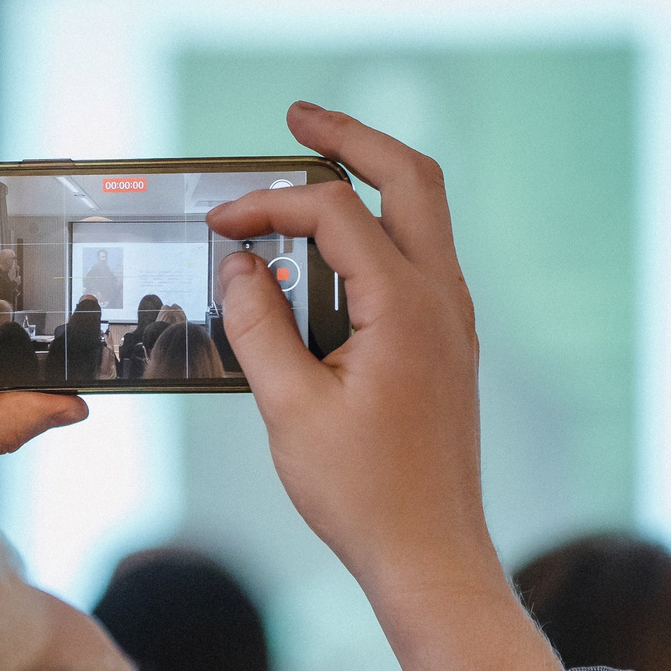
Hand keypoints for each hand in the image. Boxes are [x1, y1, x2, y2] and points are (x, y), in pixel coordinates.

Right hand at [207, 104, 557, 670]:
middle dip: (351, 137)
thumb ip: (257, 327)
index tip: (218, 227)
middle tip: (296, 115)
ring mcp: (453, 318)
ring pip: (422, 212)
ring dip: (369, 178)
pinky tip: (333, 245)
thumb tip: (238, 266)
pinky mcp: (446, 342)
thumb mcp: (289, 409)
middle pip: (409, 177)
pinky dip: (376, 229)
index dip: (268, 205)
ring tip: (312, 162)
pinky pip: (417, 257)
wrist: (431, 555)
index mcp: (406, 305)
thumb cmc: (363, 494)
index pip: (333, 213)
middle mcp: (442, 298)